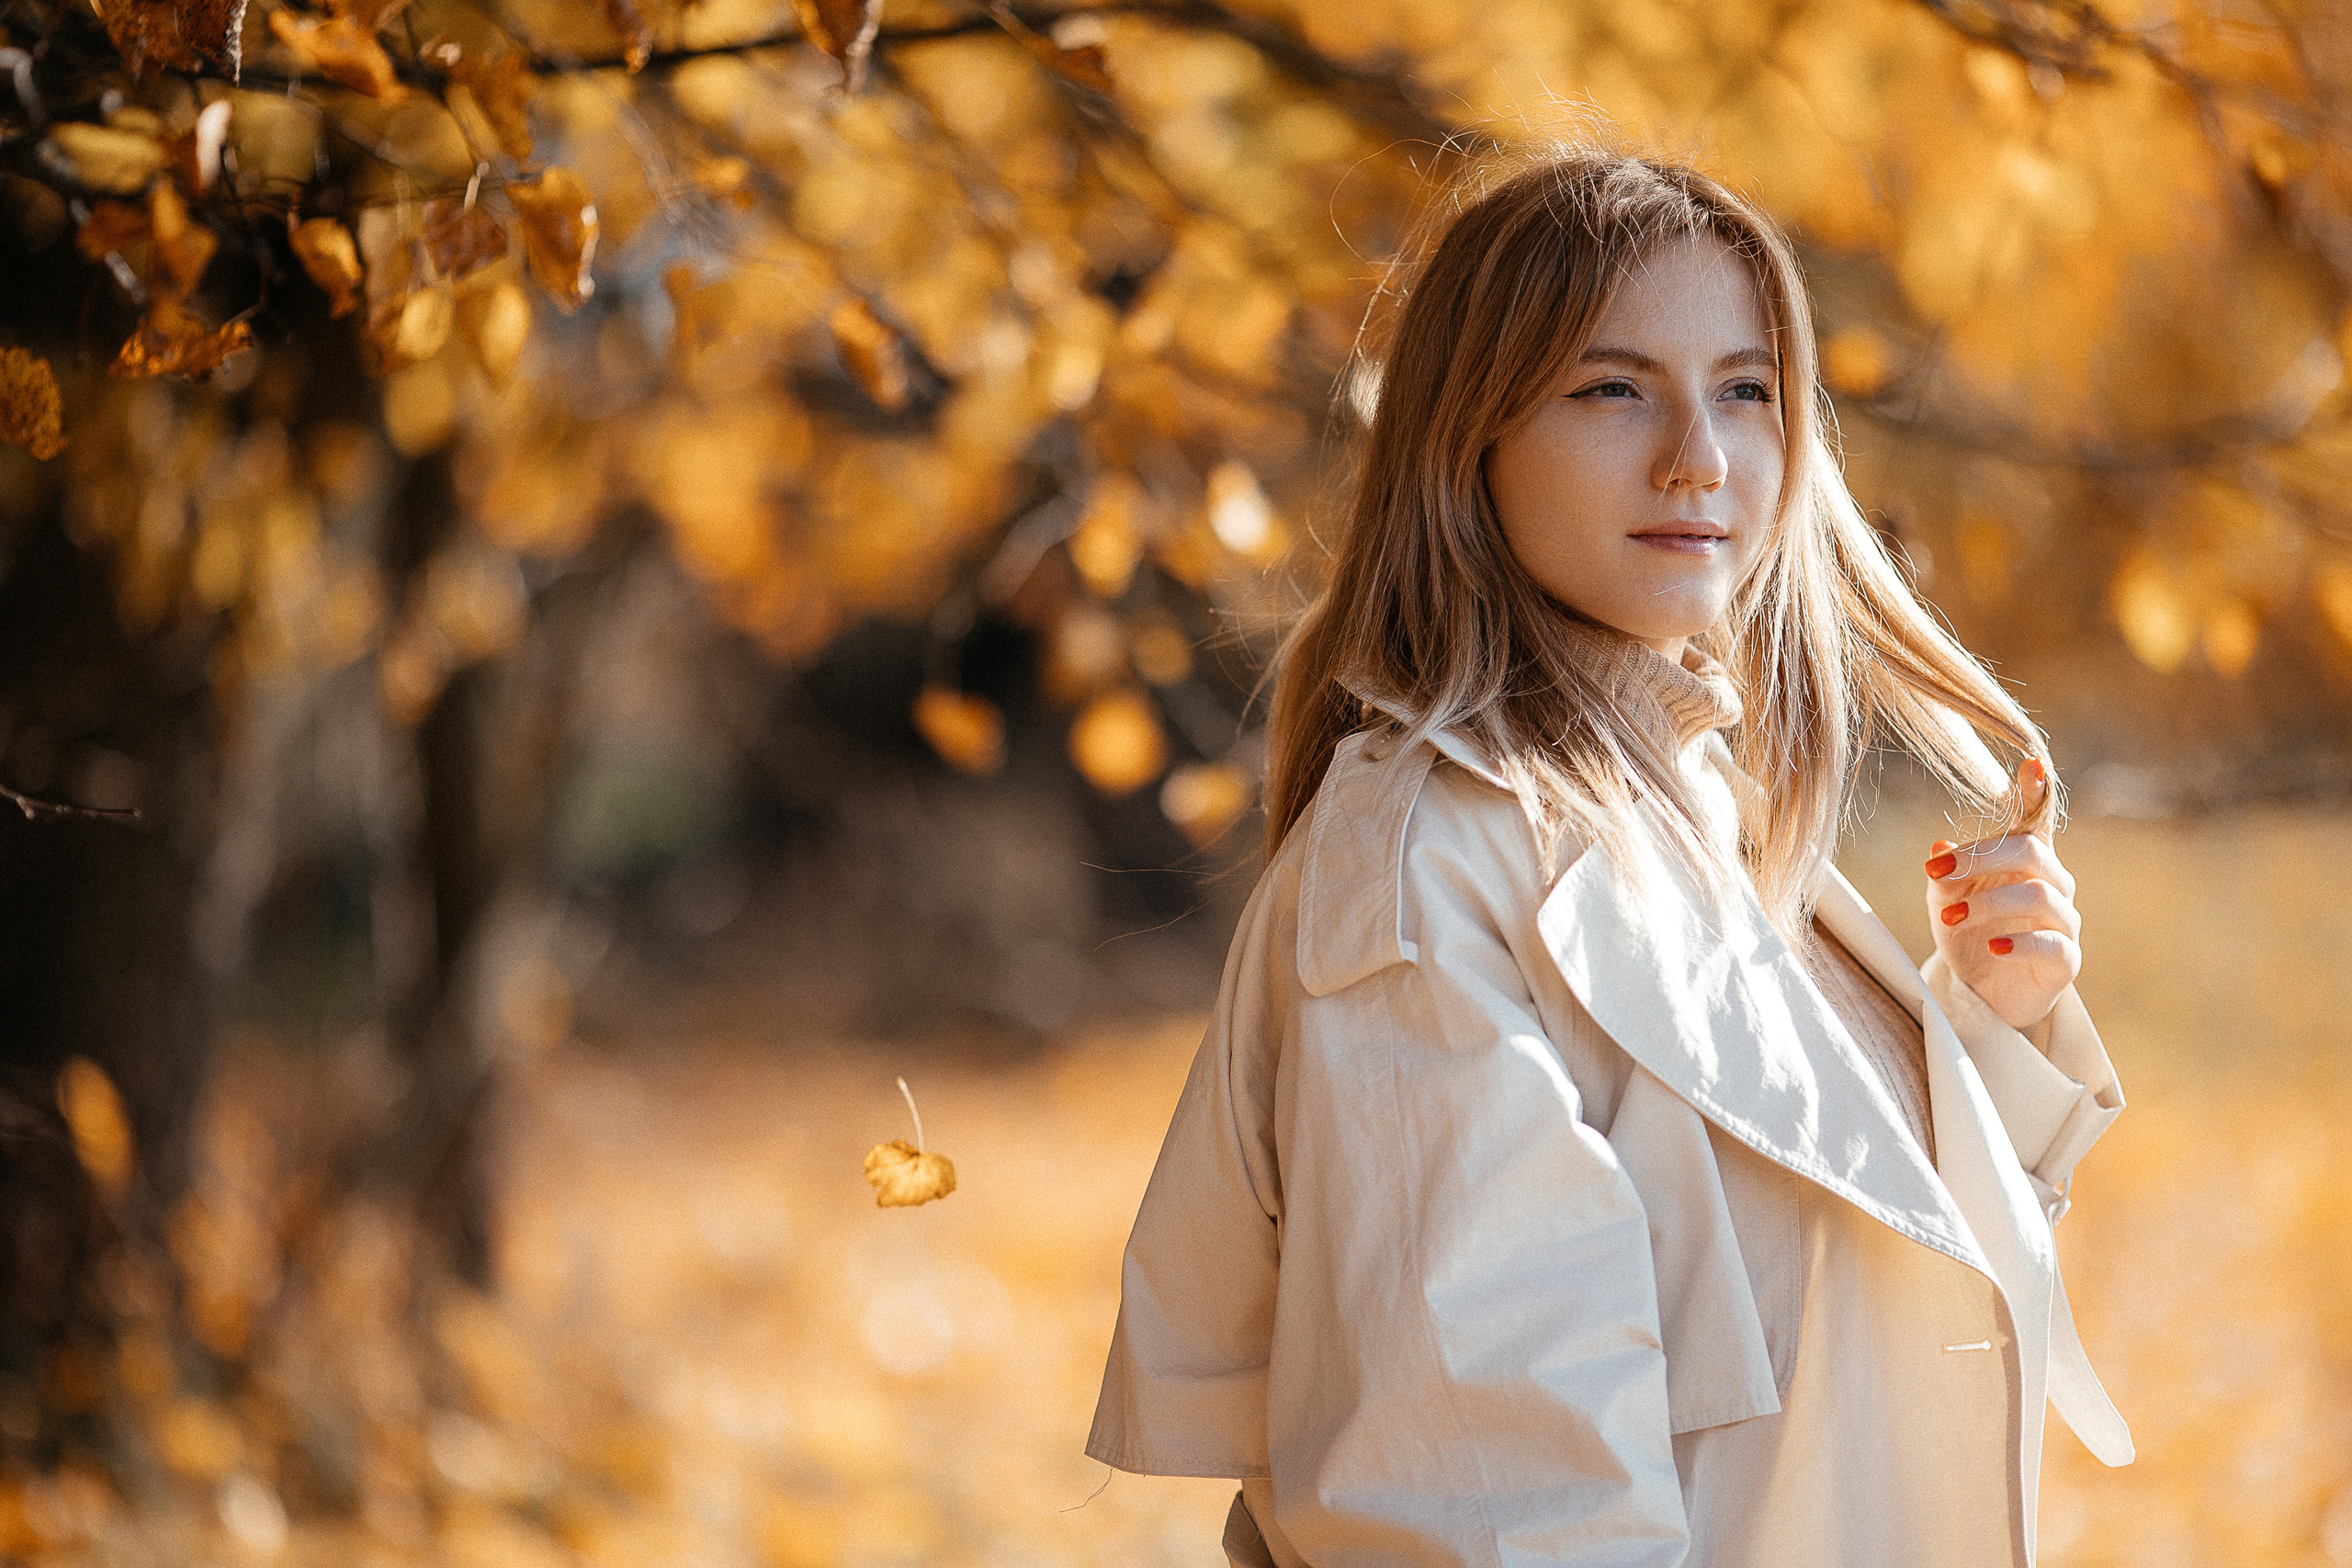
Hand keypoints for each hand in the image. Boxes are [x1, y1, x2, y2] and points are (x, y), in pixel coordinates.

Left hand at [1923, 759, 2079, 1034]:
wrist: (1983, 994)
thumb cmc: (1968, 936)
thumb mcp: (1944, 901)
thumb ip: (1946, 875)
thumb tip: (1937, 847)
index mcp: (2027, 862)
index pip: (2038, 820)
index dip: (2037, 791)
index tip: (2030, 762)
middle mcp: (2054, 885)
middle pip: (2031, 853)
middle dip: (1981, 858)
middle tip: (1936, 872)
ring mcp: (2064, 922)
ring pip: (2038, 895)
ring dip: (1987, 903)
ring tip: (1948, 917)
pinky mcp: (2066, 961)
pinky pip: (2053, 944)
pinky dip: (2020, 942)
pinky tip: (1992, 947)